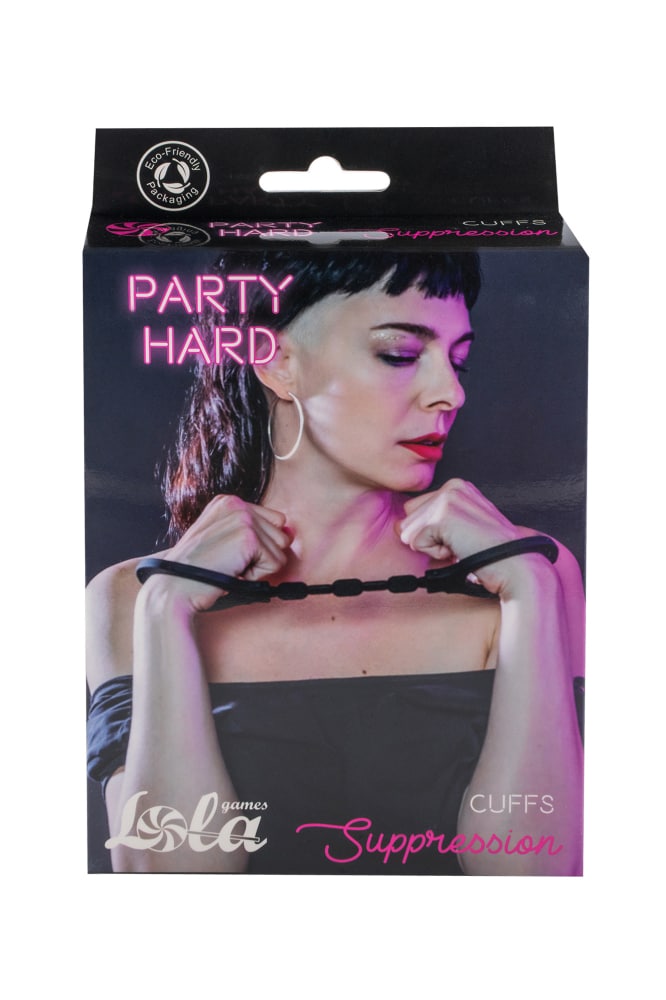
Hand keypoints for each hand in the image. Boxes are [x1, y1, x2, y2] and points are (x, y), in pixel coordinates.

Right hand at [154, 495, 290, 611]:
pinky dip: (256, 576)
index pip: (274, 521)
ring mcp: (243, 518)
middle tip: (229, 563)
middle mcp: (237, 503)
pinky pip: (275, 564)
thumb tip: (290, 533)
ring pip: (281, 551)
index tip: (231, 554)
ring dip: (258, 567)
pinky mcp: (249, 538)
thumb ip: (254, 532)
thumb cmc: (198, 571)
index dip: (258, 546)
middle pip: (281, 534)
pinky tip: (232, 572)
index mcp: (229, 501)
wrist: (174, 587)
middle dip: (260, 556)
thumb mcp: (224, 541)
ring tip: (229, 567)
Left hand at [397, 479, 539, 596]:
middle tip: (460, 543)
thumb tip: (399, 528)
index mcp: (457, 487)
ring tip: (461, 546)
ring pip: (408, 531)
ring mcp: (447, 499)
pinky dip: (435, 554)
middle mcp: (451, 487)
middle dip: (428, 538)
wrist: (514, 565)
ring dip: (432, 548)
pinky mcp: (442, 516)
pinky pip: (415, 542)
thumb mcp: (460, 529)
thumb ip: (432, 521)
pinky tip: (460, 550)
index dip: (433, 533)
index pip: (415, 510)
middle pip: (407, 518)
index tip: (460, 538)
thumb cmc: (490, 553)